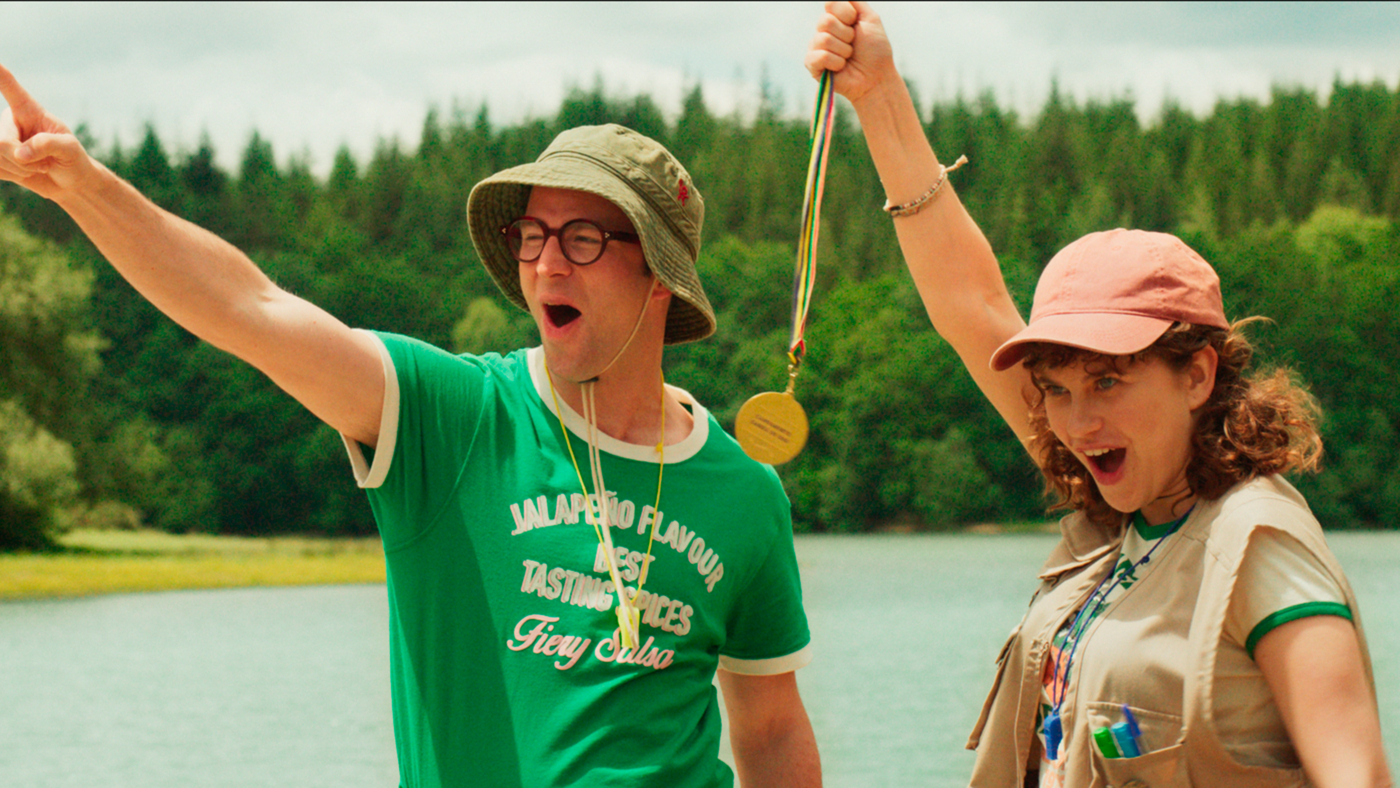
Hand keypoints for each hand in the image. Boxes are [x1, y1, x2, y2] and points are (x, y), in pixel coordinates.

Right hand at [0, 64, 93, 200]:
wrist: (69, 183)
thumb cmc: (73, 160)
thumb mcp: (69, 150)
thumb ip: (47, 145)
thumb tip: (20, 153)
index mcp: (29, 110)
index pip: (8, 86)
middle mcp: (9, 121)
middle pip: (2, 142)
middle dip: (23, 161)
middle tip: (44, 164)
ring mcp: (1, 138)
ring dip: (19, 170)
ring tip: (36, 167)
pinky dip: (12, 176)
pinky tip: (24, 172)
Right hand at [804, 1, 897, 103]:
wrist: (876, 77)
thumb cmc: (875, 50)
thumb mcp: (870, 19)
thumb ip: (856, 2)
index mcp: (836, 19)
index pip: (830, 4)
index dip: (846, 14)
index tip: (855, 24)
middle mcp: (823, 31)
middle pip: (825, 21)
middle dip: (846, 34)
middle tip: (853, 44)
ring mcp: (816, 48)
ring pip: (823, 39)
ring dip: (844, 50)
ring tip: (849, 58)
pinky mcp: (812, 65)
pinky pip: (820, 56)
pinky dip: (836, 62)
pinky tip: (841, 67)